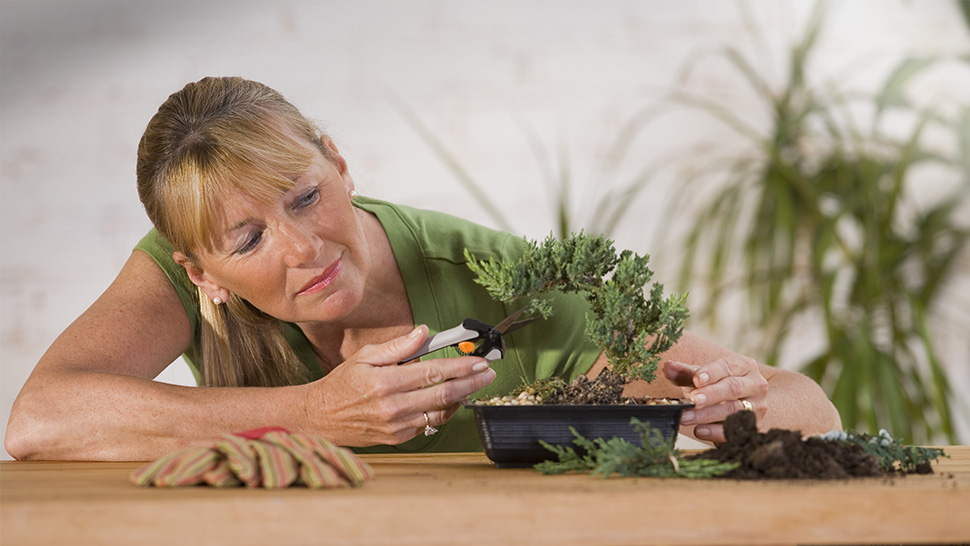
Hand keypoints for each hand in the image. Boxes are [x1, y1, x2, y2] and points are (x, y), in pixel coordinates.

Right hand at [303, 325, 495, 445]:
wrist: (320, 418)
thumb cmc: (342, 384)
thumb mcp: (365, 356)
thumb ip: (397, 346)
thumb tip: (423, 332)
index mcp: (386, 382)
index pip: (433, 372)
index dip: (461, 366)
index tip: (479, 361)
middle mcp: (393, 407)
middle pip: (444, 394)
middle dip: (471, 383)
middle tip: (488, 373)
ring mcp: (397, 426)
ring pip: (440, 413)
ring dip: (461, 398)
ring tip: (473, 386)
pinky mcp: (398, 438)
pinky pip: (428, 424)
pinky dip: (442, 411)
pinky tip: (448, 400)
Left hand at [662, 356, 767, 443]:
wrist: (739, 406)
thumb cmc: (718, 386)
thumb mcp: (702, 377)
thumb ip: (685, 373)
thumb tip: (667, 367)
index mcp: (744, 366)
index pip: (728, 366)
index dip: (712, 373)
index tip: (696, 380)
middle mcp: (755, 385)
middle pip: (733, 388)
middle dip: (711, 395)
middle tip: (692, 400)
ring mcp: (757, 407)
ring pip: (733, 410)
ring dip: (707, 415)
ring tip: (686, 417)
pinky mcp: (754, 427)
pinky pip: (735, 430)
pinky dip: (716, 432)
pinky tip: (700, 431)